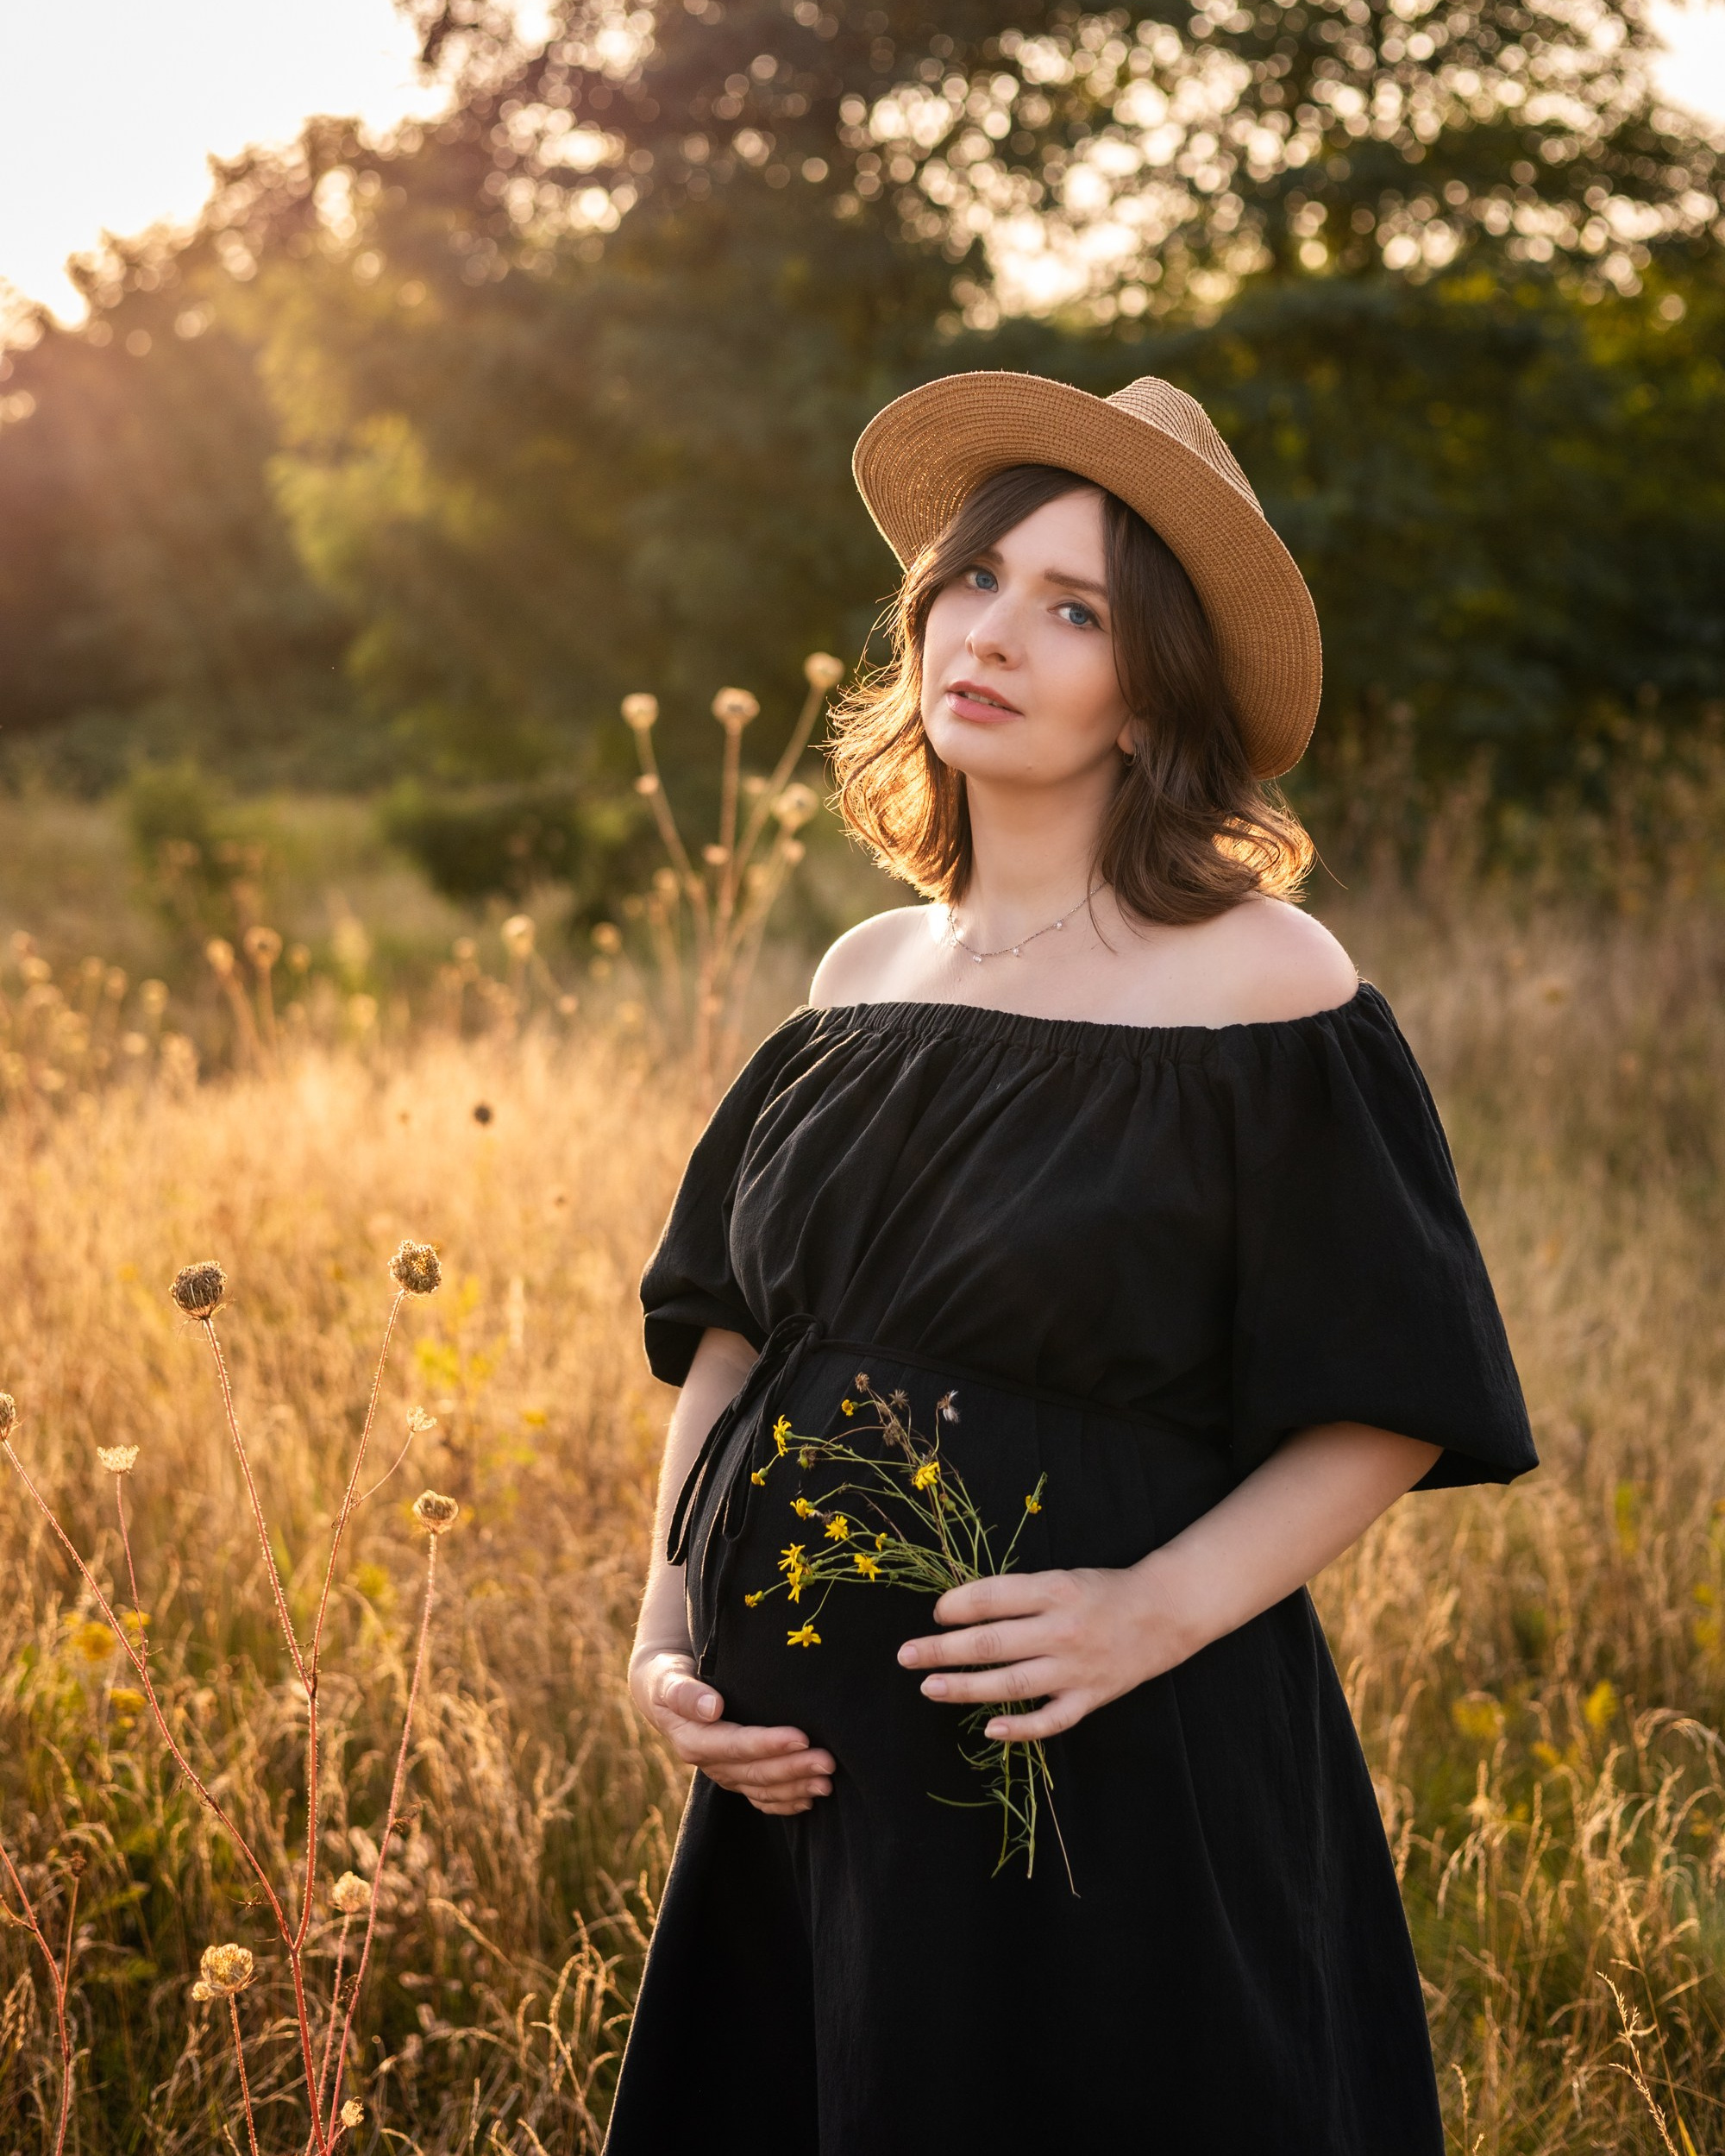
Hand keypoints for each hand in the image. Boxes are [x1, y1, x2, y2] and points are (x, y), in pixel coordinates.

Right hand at [630, 1648, 834, 1815]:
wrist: (665, 1691)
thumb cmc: (669, 1677)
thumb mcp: (667, 1678)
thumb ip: (685, 1693)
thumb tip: (712, 1707)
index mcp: (694, 1739)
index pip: (736, 1746)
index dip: (768, 1744)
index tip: (801, 1737)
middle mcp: (710, 1763)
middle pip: (754, 1772)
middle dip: (793, 1769)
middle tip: (828, 1762)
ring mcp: (723, 1773)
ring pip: (761, 1790)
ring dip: (795, 1788)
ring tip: (827, 1784)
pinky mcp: (735, 1777)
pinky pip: (760, 1799)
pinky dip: (784, 1803)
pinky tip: (807, 1801)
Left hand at [896, 1560, 1195, 1742]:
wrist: (1163, 1613)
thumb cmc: (1101, 1591)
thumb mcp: (1059, 1577)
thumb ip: (1016, 1594)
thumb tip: (959, 1610)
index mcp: (1053, 1590)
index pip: (991, 1598)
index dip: (955, 1607)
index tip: (935, 1613)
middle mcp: (1061, 1630)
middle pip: (991, 1644)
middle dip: (941, 1650)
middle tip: (906, 1655)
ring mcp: (1075, 1669)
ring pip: (1011, 1684)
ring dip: (965, 1688)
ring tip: (930, 1687)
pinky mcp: (1090, 1698)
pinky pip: (1050, 1720)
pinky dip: (1019, 1728)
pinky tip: (989, 1730)